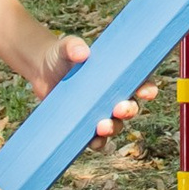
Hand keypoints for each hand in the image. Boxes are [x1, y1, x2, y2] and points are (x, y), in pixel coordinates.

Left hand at [21, 29, 155, 147]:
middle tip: (119, 108)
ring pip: (115, 125)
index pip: (140, 83)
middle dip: (129, 110)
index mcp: (117, 76)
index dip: (147, 89)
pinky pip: (96, 140)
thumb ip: (73, 46)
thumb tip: (82, 52)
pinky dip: (97, 143)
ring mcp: (98, 112)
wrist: (41, 71)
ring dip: (112, 128)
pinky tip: (93, 141)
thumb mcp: (66, 47)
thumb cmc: (61, 55)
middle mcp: (112, 96)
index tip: (147, 92)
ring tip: (101, 126)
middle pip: (130, 107)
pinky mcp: (84, 125)